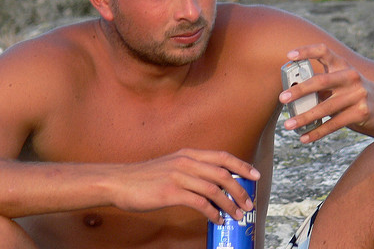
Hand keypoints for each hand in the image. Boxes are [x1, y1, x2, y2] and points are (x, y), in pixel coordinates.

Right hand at [107, 148, 258, 223]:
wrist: (119, 181)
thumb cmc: (144, 177)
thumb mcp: (170, 164)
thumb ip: (189, 169)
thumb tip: (210, 182)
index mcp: (187, 153)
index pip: (222, 157)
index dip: (241, 166)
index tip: (254, 175)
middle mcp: (186, 162)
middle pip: (223, 174)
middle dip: (240, 189)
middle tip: (249, 203)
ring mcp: (179, 176)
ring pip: (215, 190)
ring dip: (230, 204)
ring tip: (237, 215)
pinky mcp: (172, 192)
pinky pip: (200, 204)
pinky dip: (213, 213)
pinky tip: (216, 220)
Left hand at [279, 44, 373, 142]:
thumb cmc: (352, 91)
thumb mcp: (340, 81)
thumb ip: (321, 84)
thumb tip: (291, 96)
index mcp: (342, 65)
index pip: (324, 51)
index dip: (306, 51)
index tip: (289, 56)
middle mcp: (350, 77)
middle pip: (321, 82)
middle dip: (300, 91)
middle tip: (282, 98)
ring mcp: (357, 95)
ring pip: (325, 108)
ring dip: (304, 118)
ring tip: (288, 125)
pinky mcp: (361, 113)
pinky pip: (334, 124)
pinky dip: (317, 132)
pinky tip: (304, 137)